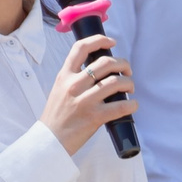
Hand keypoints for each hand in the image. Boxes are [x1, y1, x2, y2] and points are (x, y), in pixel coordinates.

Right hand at [40, 34, 134, 157]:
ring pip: (116, 82)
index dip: (99, 40)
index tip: (111, 42)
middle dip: (123, 64)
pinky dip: (132, 104)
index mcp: (64, 76)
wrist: (49, 141)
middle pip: (106, 63)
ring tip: (130, 88)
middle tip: (127, 71)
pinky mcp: (94, 117)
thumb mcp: (59, 90)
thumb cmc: (56, 117)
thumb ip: (74, 79)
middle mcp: (74, 85)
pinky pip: (121, 106)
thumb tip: (98, 71)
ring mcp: (85, 101)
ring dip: (129, 83)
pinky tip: (132, 105)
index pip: (81, 48)